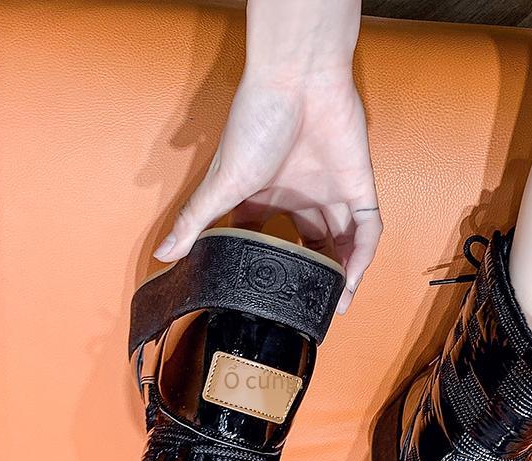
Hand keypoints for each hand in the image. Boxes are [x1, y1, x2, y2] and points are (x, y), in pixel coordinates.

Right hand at [153, 70, 381, 313]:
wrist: (296, 80)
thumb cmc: (257, 122)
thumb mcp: (222, 183)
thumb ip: (196, 220)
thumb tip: (164, 254)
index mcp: (267, 198)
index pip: (270, 240)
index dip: (272, 267)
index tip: (270, 295)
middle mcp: (301, 198)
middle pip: (312, 247)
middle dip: (314, 278)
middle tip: (312, 310)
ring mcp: (332, 193)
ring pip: (343, 243)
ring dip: (343, 275)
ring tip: (336, 305)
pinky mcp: (359, 186)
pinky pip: (367, 229)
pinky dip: (362, 255)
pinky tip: (352, 278)